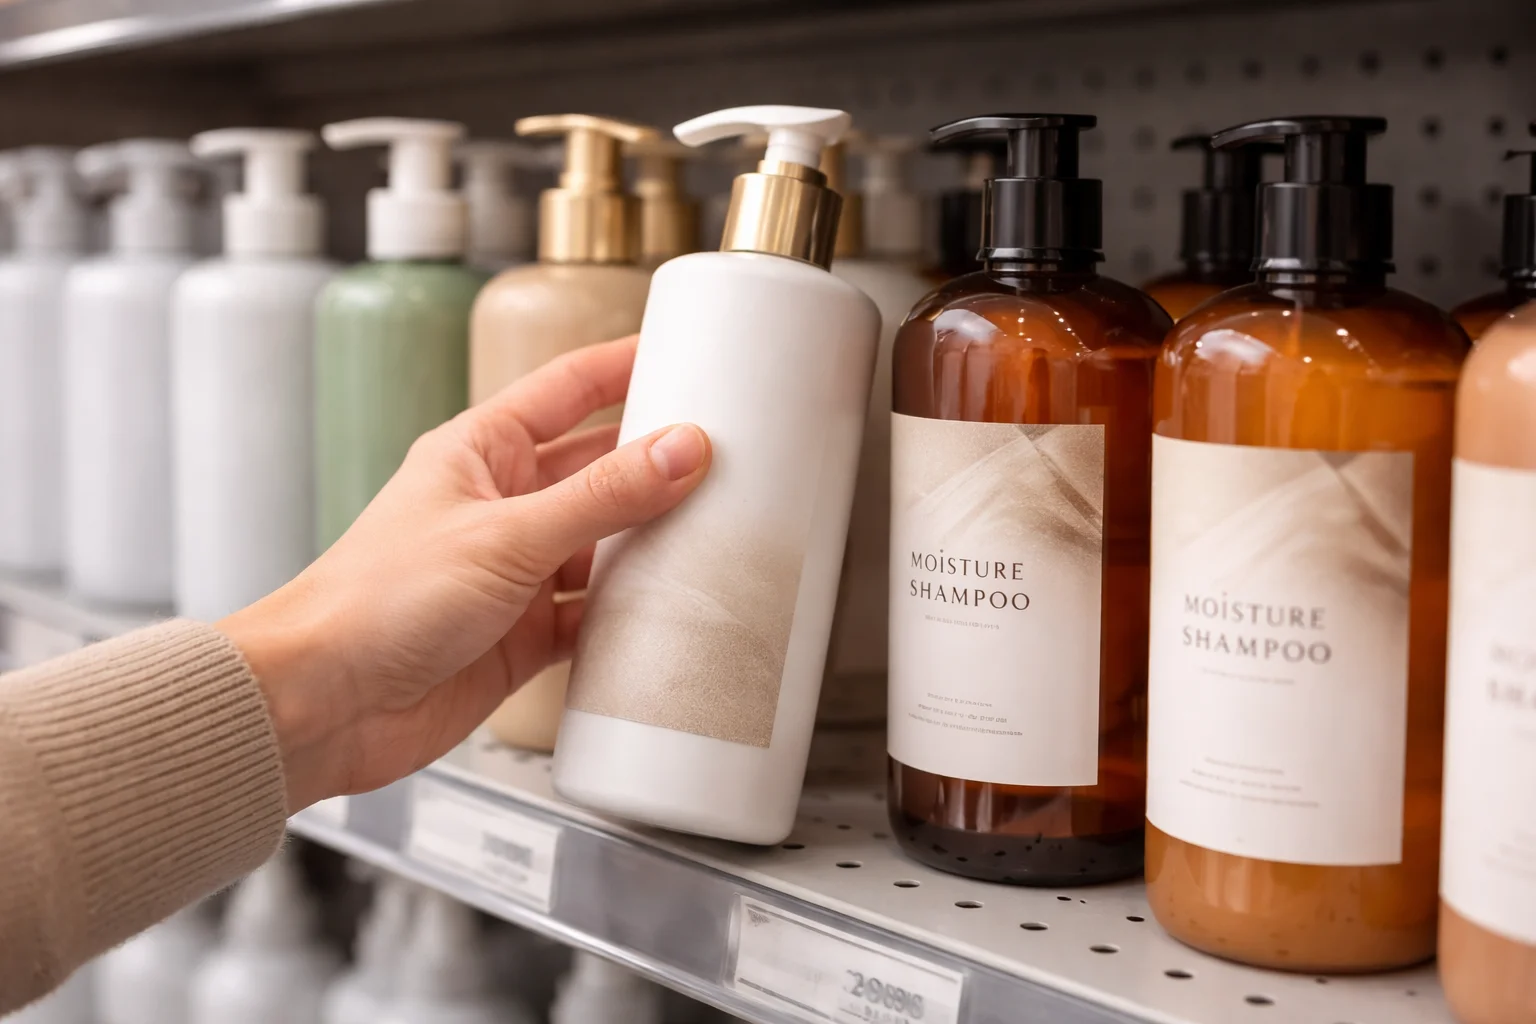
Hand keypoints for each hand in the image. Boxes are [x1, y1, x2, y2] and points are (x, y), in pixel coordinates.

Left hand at [220, 336, 710, 811]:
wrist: (323, 706)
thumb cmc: (375, 602)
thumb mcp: (505, 535)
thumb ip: (601, 496)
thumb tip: (681, 449)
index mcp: (481, 453)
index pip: (568, 389)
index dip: (626, 367)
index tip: (688, 354)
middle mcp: (502, 507)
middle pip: (599, 469)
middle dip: (659, 462)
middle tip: (731, 453)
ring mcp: (515, 573)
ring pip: (605, 545)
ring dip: (653, 542)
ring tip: (721, 531)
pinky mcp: (524, 636)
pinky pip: (595, 616)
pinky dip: (634, 616)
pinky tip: (672, 612)